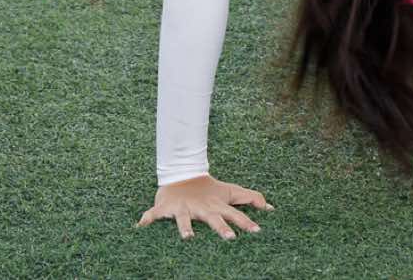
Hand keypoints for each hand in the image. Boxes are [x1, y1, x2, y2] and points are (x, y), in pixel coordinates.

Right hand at [136, 175, 272, 239]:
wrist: (182, 174)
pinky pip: (154, 215)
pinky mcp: (165, 207)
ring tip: (188, 238)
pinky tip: (140, 227)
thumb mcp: (230, 192)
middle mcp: (201, 208)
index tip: (258, 231)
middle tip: (230, 239)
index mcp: (217, 206)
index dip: (246, 222)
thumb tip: (272, 207)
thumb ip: (250, 198)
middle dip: (221, 228)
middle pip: (213, 219)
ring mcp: (183, 208)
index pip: (235, 214)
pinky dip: (147, 219)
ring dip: (186, 228)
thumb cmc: (209, 189)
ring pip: (184, 219)